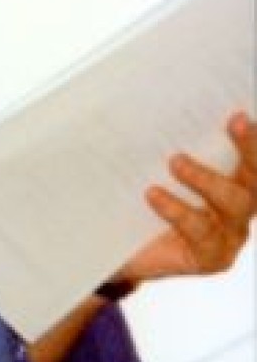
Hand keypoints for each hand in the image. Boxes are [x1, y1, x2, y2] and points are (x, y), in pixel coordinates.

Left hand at [116, 111, 256, 284]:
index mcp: (231, 178)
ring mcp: (229, 234)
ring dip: (207, 178)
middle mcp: (238, 205)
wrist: (118, 249)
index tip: (239, 113)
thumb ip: (158, 143)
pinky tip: (154, 195)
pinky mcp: (212, 258)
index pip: (248, 157)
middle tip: (235, 121)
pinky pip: (202, 232)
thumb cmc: (138, 199)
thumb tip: (146, 104)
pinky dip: (178, 210)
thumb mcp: (146, 167)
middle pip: (256, 178)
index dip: (251, 138)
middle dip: (251, 148)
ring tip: (176, 161)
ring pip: (235, 203)